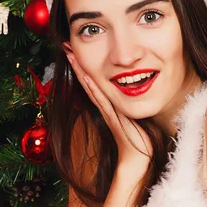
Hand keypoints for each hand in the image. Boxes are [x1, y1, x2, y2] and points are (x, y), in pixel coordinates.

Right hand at [66, 52, 152, 167]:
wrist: (137, 159)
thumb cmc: (140, 140)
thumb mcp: (134, 117)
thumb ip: (130, 105)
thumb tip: (136, 91)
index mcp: (110, 106)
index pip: (94, 83)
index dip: (85, 68)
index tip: (76, 53)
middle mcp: (106, 107)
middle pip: (89, 82)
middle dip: (78, 65)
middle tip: (67, 48)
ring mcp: (108, 112)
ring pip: (92, 89)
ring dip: (82, 73)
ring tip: (72, 56)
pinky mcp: (113, 118)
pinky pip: (102, 101)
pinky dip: (94, 89)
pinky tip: (89, 78)